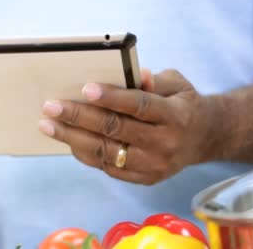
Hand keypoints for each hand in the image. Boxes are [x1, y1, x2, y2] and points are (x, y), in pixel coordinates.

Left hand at [39, 69, 219, 184]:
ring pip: (106, 152)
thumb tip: (134, 74)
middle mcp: (165, 143)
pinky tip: (68, 139)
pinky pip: (108, 167)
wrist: (204, 138)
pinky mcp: (145, 179)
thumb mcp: (176, 84)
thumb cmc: (182, 103)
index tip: (85, 88)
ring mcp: (154, 165)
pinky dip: (85, 153)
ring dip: (72, 137)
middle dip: (79, 117)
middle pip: (116, 129)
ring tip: (48, 124)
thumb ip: (153, 80)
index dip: (112, 98)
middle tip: (52, 106)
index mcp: (176, 116)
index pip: (139, 106)